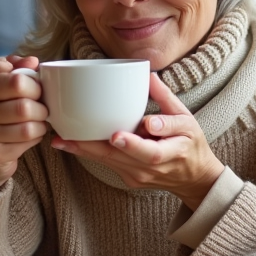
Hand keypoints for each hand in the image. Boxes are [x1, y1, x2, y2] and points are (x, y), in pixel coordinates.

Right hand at [0, 55, 47, 197]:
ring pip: (28, 126)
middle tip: (42, 109)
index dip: (34, 84)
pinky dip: (37, 137)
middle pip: (24, 105)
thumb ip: (13, 71)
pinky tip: (32, 135)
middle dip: (41, 107)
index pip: (15, 79)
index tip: (36, 91)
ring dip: (41, 124)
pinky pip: (27, 142)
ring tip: (39, 123)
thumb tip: (32, 60)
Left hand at [52, 72, 224, 209]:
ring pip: (108, 163)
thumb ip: (166, 100)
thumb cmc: (191, 144)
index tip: (116, 135)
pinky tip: (70, 144)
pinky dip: (90, 154)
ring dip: (83, 151)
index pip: (150, 152)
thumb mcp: (187, 119)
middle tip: (67, 137)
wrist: (194, 178)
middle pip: (119, 159)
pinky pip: (108, 164)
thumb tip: (148, 77)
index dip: (132, 144)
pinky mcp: (129, 178)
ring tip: (60, 140)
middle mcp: (152, 169)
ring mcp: (138, 176)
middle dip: (91, 147)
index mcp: (172, 152)